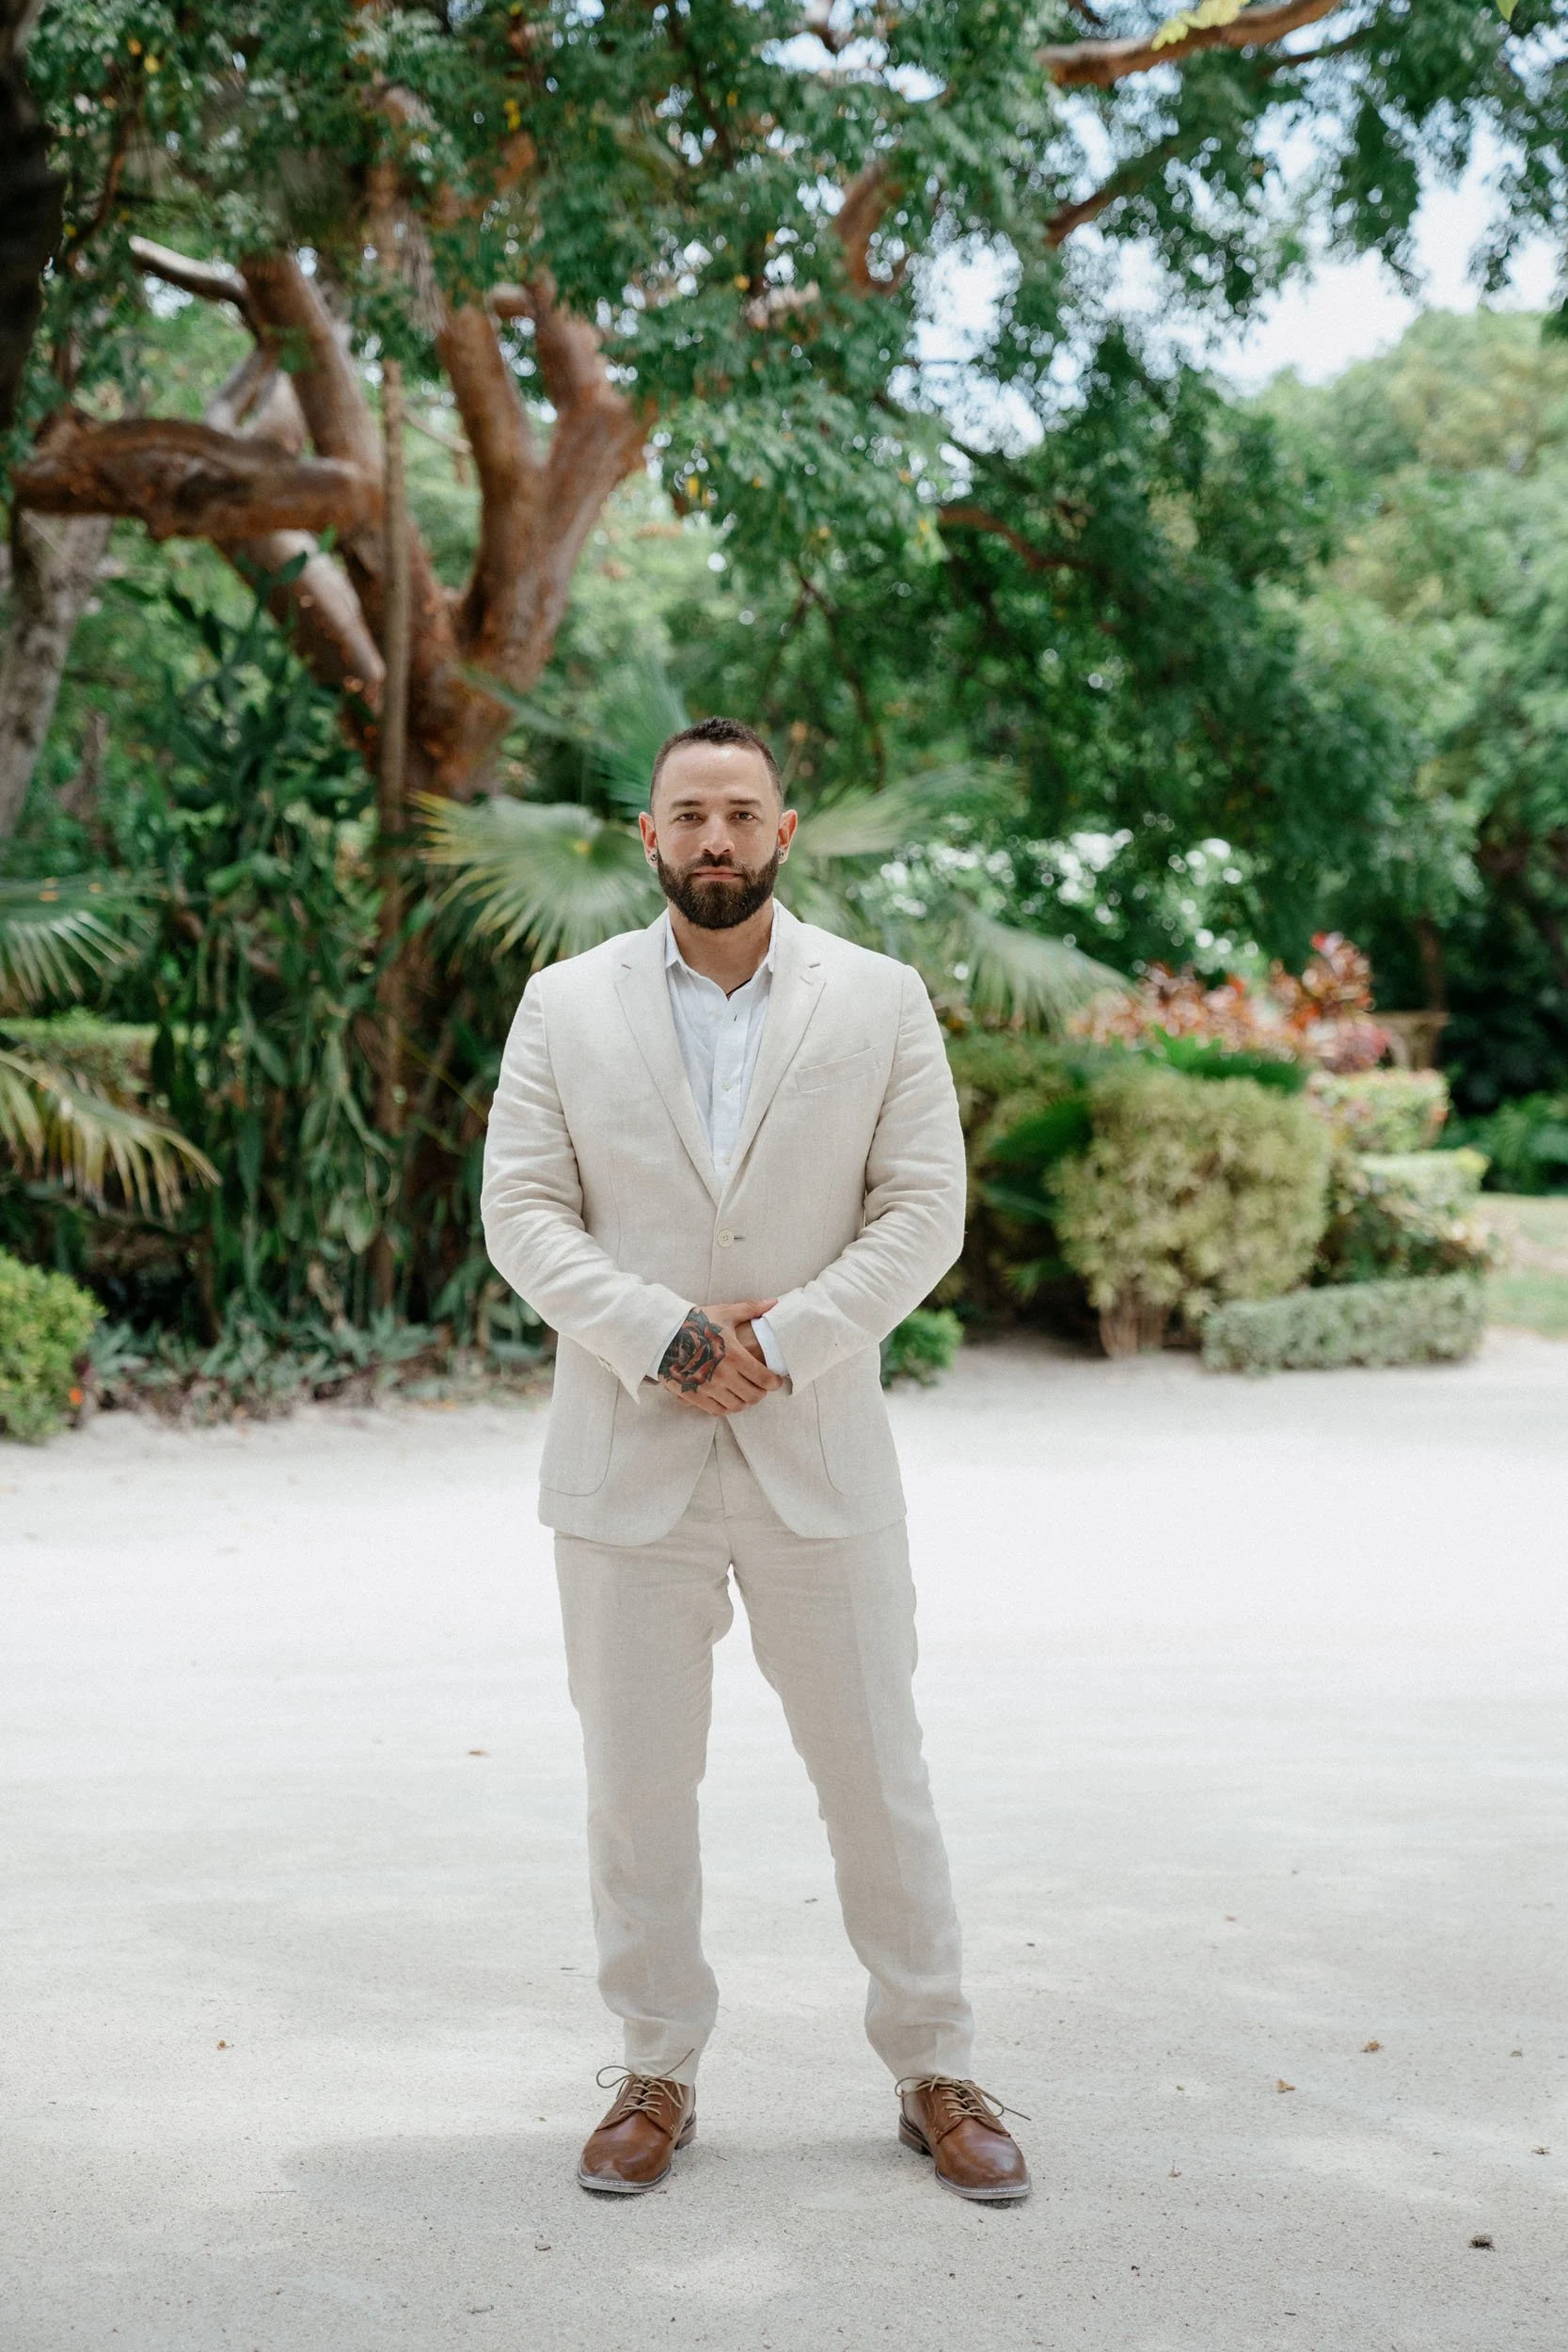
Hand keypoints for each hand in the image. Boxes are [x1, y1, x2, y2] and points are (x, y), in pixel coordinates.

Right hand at [657, 1298, 782, 1415]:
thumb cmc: (695, 1322)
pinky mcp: (694, 1395)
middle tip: (760, 1387)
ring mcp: (708, 1387)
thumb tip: (774, 1302)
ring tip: (744, 1393)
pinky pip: (716, 1410)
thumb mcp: (724, 1313)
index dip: (774, 1383)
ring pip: (736, 1406)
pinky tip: (727, 1399)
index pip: (764, 1379)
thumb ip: (751, 1309)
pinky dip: (726, 1408)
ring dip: (744, 1401)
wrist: (662, 1333)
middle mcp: (723, 1375)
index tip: (775, 1381)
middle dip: (761, 1393)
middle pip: (753, 1396)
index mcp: (734, 1355)